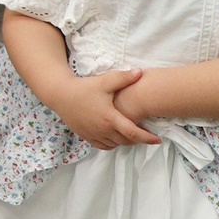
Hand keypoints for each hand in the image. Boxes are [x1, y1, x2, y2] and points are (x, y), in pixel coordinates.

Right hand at [43, 69, 160, 149]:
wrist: (60, 94)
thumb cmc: (83, 88)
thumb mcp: (104, 81)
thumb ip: (123, 78)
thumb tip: (141, 72)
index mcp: (110, 119)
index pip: (134, 134)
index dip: (148, 138)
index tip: (158, 140)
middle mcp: (103, 130)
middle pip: (126, 141)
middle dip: (138, 140)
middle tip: (146, 134)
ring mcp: (94, 134)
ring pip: (116, 145)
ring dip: (126, 142)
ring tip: (131, 134)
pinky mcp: (86, 136)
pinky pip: (103, 146)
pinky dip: (112, 144)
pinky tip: (115, 137)